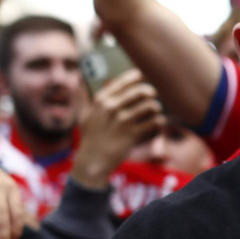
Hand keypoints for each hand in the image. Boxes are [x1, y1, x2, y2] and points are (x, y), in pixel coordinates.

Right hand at [72, 69, 162, 188]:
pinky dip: (158, 123)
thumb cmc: (90, 137)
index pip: (123, 81)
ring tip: (155, 112)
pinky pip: (154, 122)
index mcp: (101, 100)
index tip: (143, 76)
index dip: (137, 77)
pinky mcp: (132, 134)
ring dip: (156, 108)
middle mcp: (112, 108)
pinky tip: (156, 124)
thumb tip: (80, 79)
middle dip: (151, 92)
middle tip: (153, 96)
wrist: (93, 161)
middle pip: (142, 91)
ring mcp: (122, 121)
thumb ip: (83, 97)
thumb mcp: (83, 115)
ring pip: (151, 106)